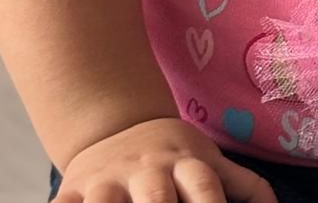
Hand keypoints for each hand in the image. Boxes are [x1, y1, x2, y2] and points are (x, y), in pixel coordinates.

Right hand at [54, 117, 278, 202]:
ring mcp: (107, 180)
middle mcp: (147, 170)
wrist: (115, 123)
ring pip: (105, 202)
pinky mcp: (72, 190)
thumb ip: (244, 186)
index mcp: (185, 164)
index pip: (204, 190)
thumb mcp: (209, 160)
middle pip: (155, 199)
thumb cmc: (172, 155)